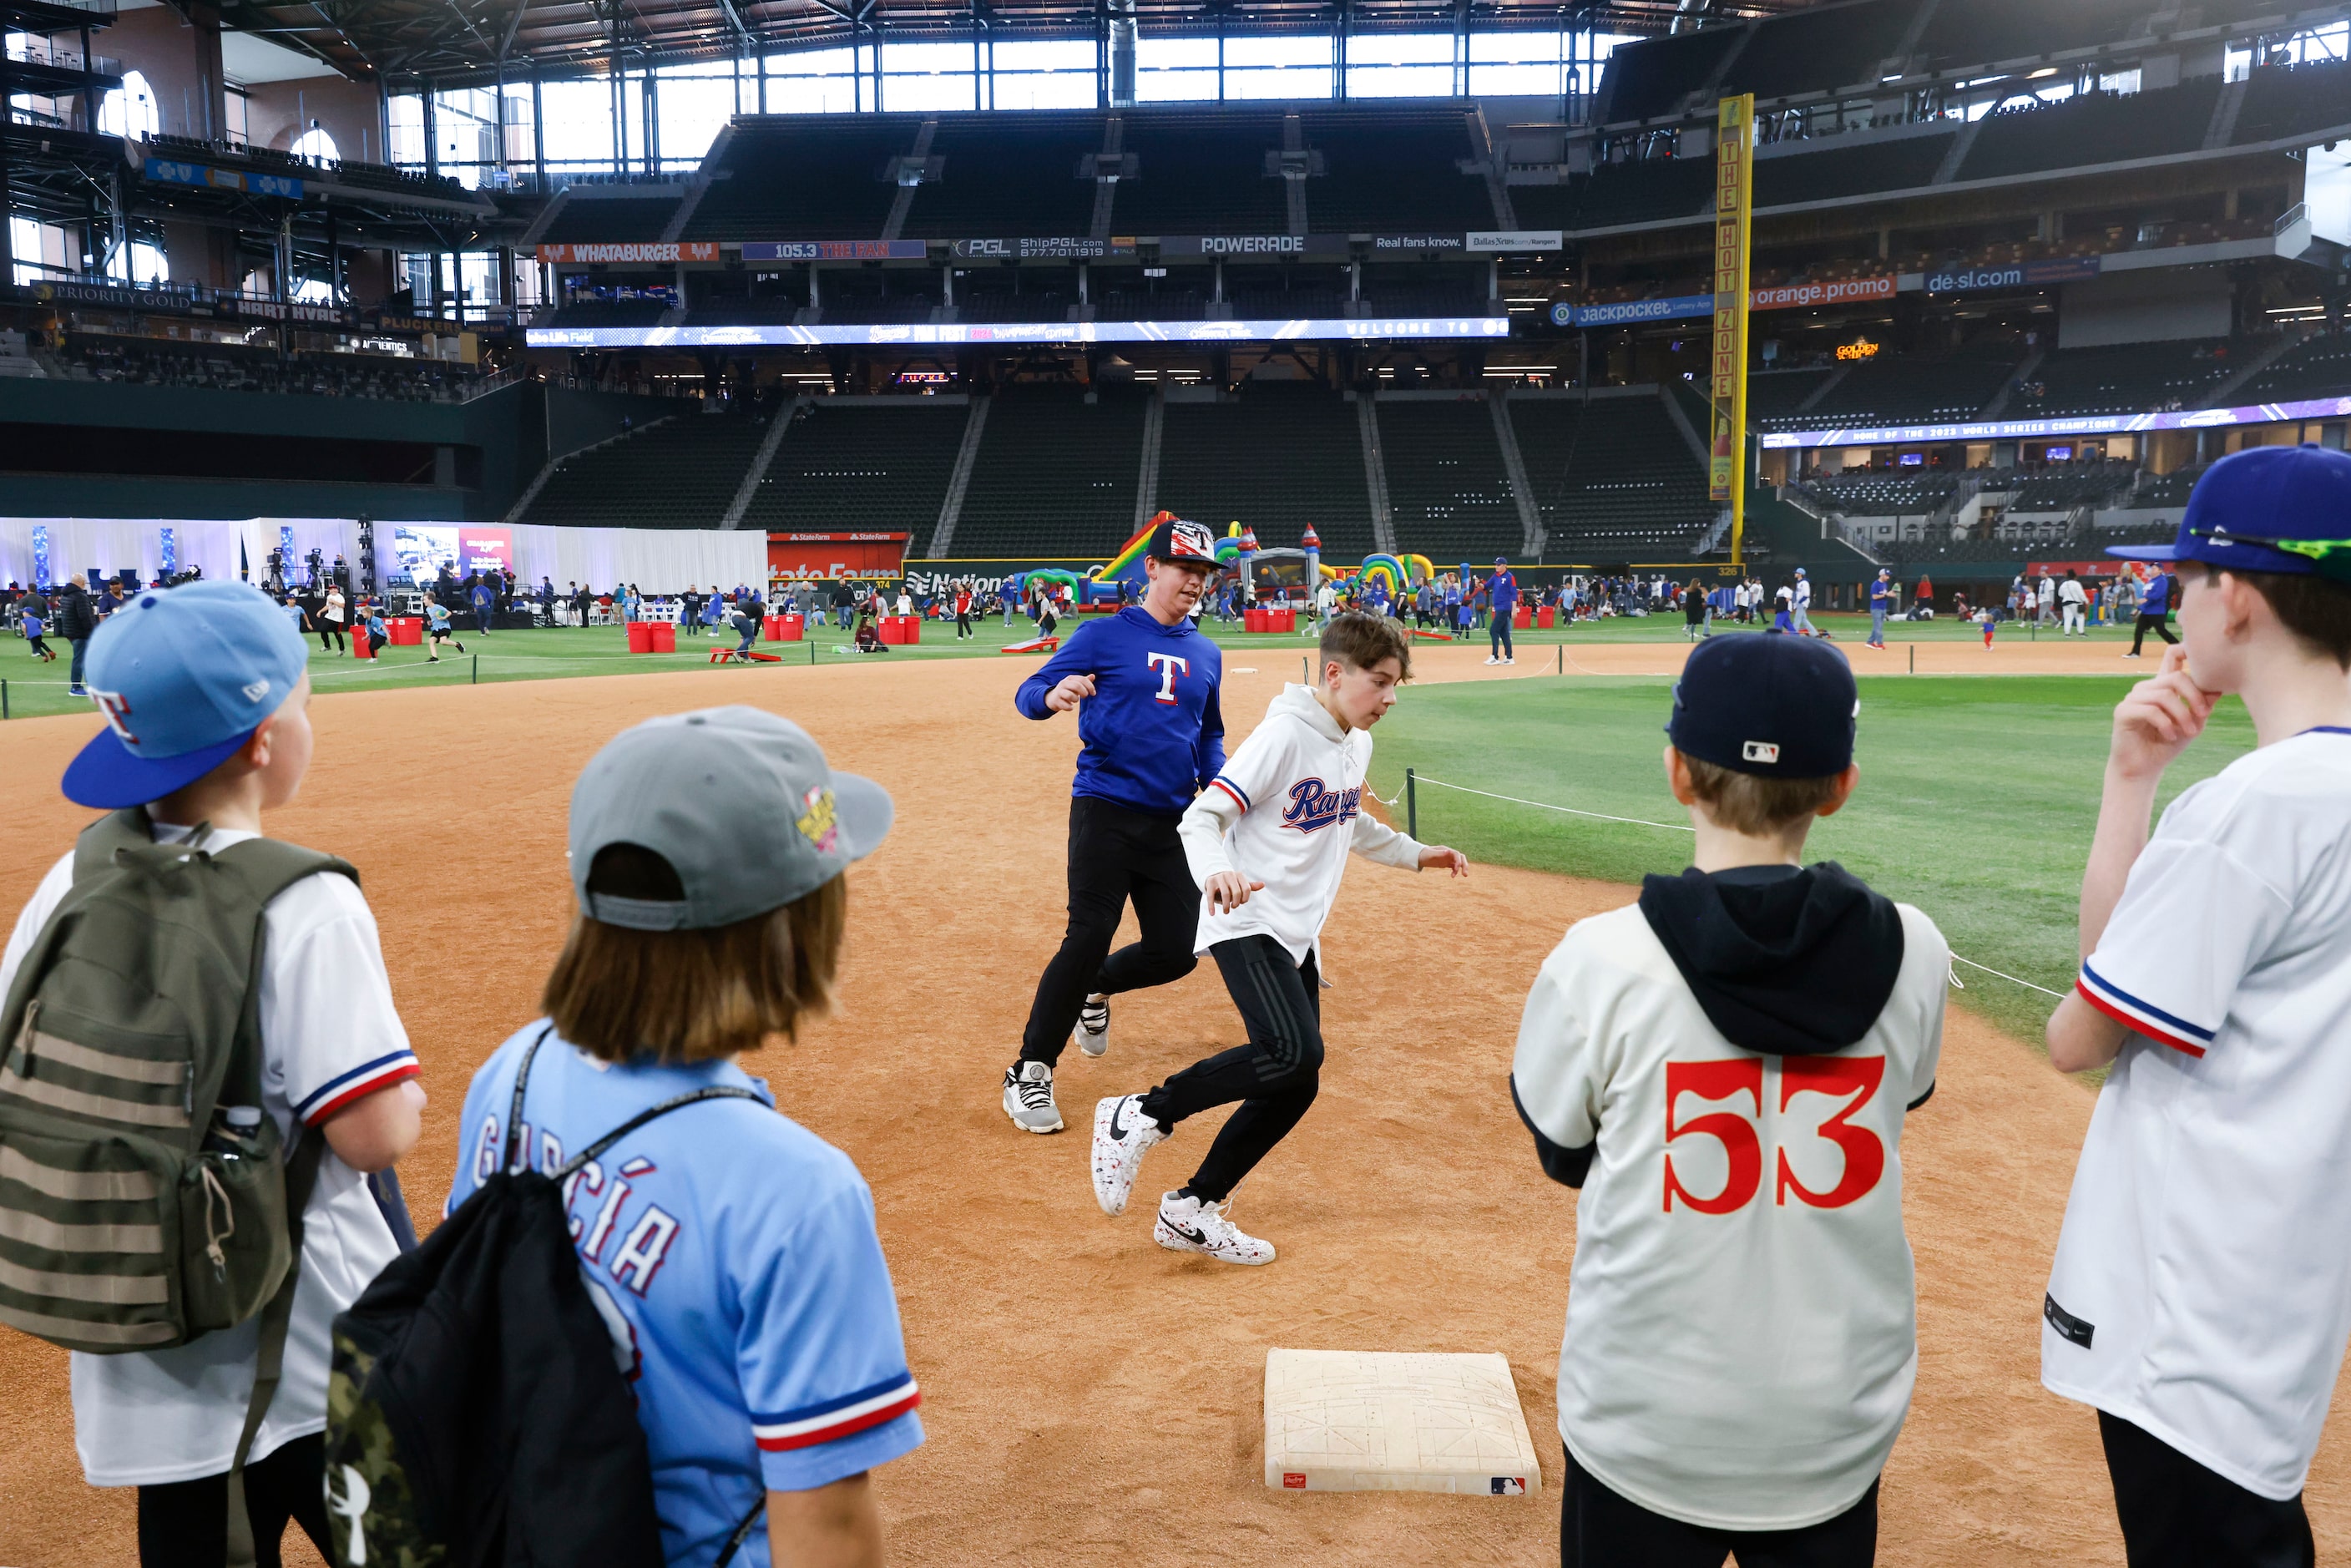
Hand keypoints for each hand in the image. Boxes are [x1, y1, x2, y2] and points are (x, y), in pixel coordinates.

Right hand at [1045, 673, 1096, 711]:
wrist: (1052, 698)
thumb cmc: (1068, 690)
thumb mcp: (1075, 684)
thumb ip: (1084, 681)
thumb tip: (1093, 676)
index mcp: (1070, 678)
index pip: (1082, 679)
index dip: (1090, 686)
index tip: (1093, 693)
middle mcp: (1064, 683)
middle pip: (1077, 686)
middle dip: (1084, 692)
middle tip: (1085, 696)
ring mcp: (1059, 692)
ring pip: (1070, 695)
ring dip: (1075, 699)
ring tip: (1075, 700)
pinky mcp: (1056, 701)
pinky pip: (1065, 705)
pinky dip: (1070, 707)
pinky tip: (1070, 706)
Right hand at [1205, 871, 1263, 913]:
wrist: (1214, 875)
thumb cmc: (1229, 883)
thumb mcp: (1240, 884)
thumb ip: (1250, 886)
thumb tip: (1263, 884)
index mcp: (1239, 875)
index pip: (1247, 889)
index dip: (1245, 899)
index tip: (1241, 903)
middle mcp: (1230, 874)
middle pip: (1236, 892)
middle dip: (1236, 903)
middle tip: (1233, 907)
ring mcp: (1219, 877)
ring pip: (1225, 894)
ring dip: (1226, 906)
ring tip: (1226, 911)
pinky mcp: (1210, 882)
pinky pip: (1211, 895)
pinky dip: (1212, 906)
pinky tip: (1212, 913)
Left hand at [1420, 846, 1468, 876]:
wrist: (1418, 856)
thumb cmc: (1424, 854)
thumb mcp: (1430, 854)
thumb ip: (1439, 853)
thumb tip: (1448, 851)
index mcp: (1446, 850)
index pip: (1457, 854)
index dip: (1458, 861)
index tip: (1456, 868)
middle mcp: (1449, 854)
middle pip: (1461, 858)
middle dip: (1465, 865)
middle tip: (1465, 875)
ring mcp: (1448, 859)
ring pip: (1459, 863)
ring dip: (1461, 869)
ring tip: (1459, 876)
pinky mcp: (1446, 864)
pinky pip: (1454, 867)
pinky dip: (1455, 871)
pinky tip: (1452, 876)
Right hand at [2110, 644, 2217, 782]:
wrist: (2143, 768)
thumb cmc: (2167, 745)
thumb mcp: (2192, 724)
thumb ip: (2202, 706)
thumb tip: (2216, 689)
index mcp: (2163, 687)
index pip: (2172, 657)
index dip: (2185, 648)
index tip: (2201, 655)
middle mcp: (2146, 688)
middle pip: (2176, 677)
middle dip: (2195, 696)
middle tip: (2203, 716)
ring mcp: (2133, 699)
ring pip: (2165, 695)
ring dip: (2182, 715)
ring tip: (2189, 732)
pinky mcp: (2123, 712)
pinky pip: (2151, 711)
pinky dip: (2166, 724)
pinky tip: (2170, 736)